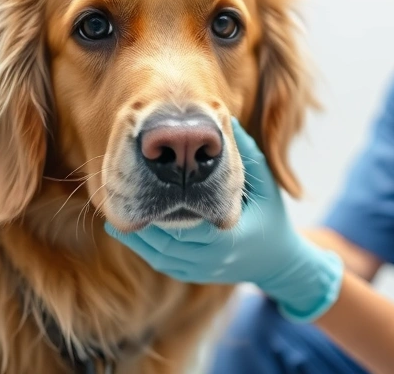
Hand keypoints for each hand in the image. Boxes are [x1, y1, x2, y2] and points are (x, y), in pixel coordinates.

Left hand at [104, 119, 342, 321]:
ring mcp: (203, 271)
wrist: (278, 261)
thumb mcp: (266, 183)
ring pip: (161, 256)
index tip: (144, 190)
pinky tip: (130, 233)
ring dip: (138, 239)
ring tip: (115, 218)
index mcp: (230, 237)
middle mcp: (214, 259)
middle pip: (169, 242)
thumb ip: (246, 153)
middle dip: (144, 223)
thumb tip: (226, 118)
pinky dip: (145, 250)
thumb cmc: (272, 216)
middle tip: (120, 201)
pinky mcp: (194, 276)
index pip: (190, 226)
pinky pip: (163, 264)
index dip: (164, 211)